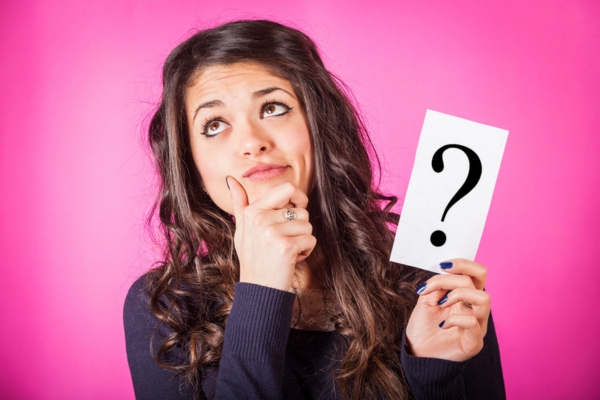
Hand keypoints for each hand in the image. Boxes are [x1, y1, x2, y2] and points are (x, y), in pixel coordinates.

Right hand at [227, 176, 316, 290]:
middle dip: (299, 227)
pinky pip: (310, 240)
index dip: (298, 198)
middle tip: (284, 240)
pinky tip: (292, 259)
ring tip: (286, 251)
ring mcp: (272, 232)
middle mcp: (261, 219)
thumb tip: (230, 179)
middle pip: (301, 210)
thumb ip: (240, 203)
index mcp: (253, 211)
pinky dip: (306, 251)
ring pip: (308, 226)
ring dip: (303, 240)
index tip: (297, 209)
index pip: (286, 189)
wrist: (258, 288)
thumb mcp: (242, 228)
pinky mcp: (286, 246)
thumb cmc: (253, 256)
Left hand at [405, 259, 490, 360]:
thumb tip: (442, 271)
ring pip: (484, 298)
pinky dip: (455, 319)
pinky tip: (442, 324)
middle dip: (457, 275)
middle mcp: (474, 307)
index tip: (442, 264)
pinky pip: (473, 323)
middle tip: (438, 281)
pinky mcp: (474, 341)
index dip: (463, 263)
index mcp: (465, 296)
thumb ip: (436, 286)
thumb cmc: (423, 327)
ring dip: (459, 294)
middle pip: (482, 278)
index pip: (475, 272)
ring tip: (442, 303)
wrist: (417, 353)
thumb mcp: (426, 300)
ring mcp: (477, 324)